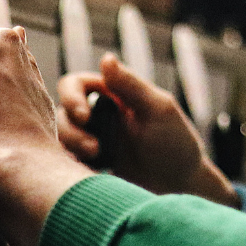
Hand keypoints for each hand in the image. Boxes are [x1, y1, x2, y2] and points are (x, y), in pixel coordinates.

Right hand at [57, 55, 238, 206]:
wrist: (181, 188)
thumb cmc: (177, 144)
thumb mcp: (158, 110)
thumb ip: (131, 85)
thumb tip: (106, 57)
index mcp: (114, 95)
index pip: (76, 84)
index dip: (71, 97)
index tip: (84, 117)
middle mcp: (100, 116)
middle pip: (64, 113)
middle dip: (71, 129)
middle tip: (94, 149)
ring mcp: (94, 141)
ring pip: (64, 138)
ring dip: (73, 147)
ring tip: (97, 161)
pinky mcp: (92, 167)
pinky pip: (68, 162)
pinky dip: (72, 166)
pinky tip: (91, 174)